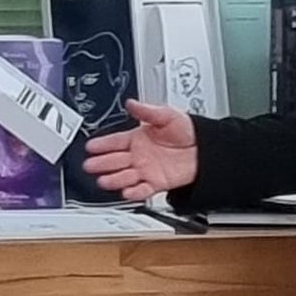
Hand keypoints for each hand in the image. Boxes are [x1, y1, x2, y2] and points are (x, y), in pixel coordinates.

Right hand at [82, 102, 198, 200]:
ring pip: (125, 176)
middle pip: (115, 160)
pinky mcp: (157, 182)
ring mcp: (146, 170)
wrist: (205, 149)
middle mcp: (139, 155)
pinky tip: (126, 192)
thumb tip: (131, 103)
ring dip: (113, 179)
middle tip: (89, 165)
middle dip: (101, 163)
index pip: (115, 141)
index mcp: (138, 138)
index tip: (90, 146)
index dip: (102, 144)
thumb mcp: (167, 115)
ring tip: (103, 181)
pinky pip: (142, 189)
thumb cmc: (187, 131)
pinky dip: (134, 192)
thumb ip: (148, 111)